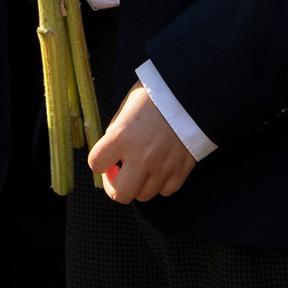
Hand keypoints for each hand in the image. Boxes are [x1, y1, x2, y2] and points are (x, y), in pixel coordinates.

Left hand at [89, 82, 196, 202]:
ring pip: (144, 195)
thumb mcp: (126, 107)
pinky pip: (166, 190)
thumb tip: (112, 153)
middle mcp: (140, 156)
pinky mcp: (182, 169)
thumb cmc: (155, 94)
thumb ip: (116, 132)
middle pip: (120, 194)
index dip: (98, 163)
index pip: (96, 164)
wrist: (191, 91)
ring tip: (141, 169)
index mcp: (121, 137)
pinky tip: (159, 169)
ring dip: (138, 185)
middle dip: (115, 187)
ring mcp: (163, 166)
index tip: (106, 159)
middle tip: (118, 174)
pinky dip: (161, 184)